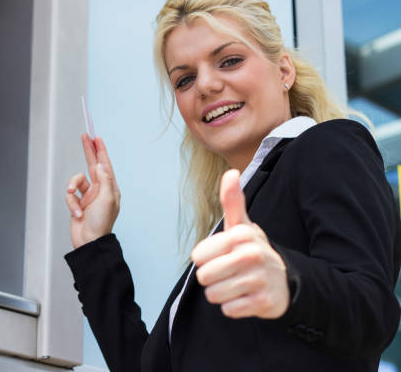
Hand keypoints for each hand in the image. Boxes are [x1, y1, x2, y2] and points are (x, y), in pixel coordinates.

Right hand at [65, 134, 120, 248]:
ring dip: (72, 187)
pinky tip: (77, 214)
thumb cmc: (101, 223)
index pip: (105, 164)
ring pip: (76, 181)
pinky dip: (71, 204)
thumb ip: (104, 179)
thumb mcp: (107, 199)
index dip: (101, 150)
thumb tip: (100, 165)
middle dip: (88, 151)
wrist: (89, 242)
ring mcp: (88, 196)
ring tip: (73, 198)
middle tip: (85, 137)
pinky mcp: (77, 204)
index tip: (96, 138)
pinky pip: (70, 196)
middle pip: (92, 165)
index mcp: (110, 187)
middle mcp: (99, 189)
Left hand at [190, 169, 289, 318]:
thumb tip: (231, 172)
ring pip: (214, 295)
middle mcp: (252, 255)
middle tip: (229, 273)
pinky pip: (229, 310)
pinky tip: (247, 296)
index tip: (222, 256)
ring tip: (238, 284)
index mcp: (242, 235)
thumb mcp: (242, 226)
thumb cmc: (252, 250)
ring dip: (222, 293)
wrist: (286, 281)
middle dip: (213, 279)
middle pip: (204, 277)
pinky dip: (234, 307)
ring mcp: (260, 279)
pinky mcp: (264, 303)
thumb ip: (232, 201)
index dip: (206, 260)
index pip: (198, 256)